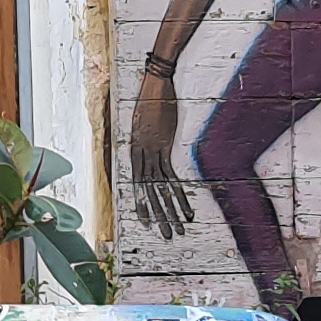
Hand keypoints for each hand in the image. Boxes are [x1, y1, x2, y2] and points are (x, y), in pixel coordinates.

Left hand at [127, 77, 193, 239]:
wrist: (154, 86)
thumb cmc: (149, 102)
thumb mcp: (144, 125)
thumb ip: (147, 141)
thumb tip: (152, 153)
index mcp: (134, 152)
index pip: (138, 186)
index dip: (142, 205)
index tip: (147, 222)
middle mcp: (141, 156)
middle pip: (149, 193)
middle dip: (158, 215)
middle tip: (165, 234)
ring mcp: (153, 153)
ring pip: (160, 189)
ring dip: (170, 211)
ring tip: (177, 229)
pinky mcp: (165, 148)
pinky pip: (171, 177)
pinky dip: (180, 194)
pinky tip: (186, 209)